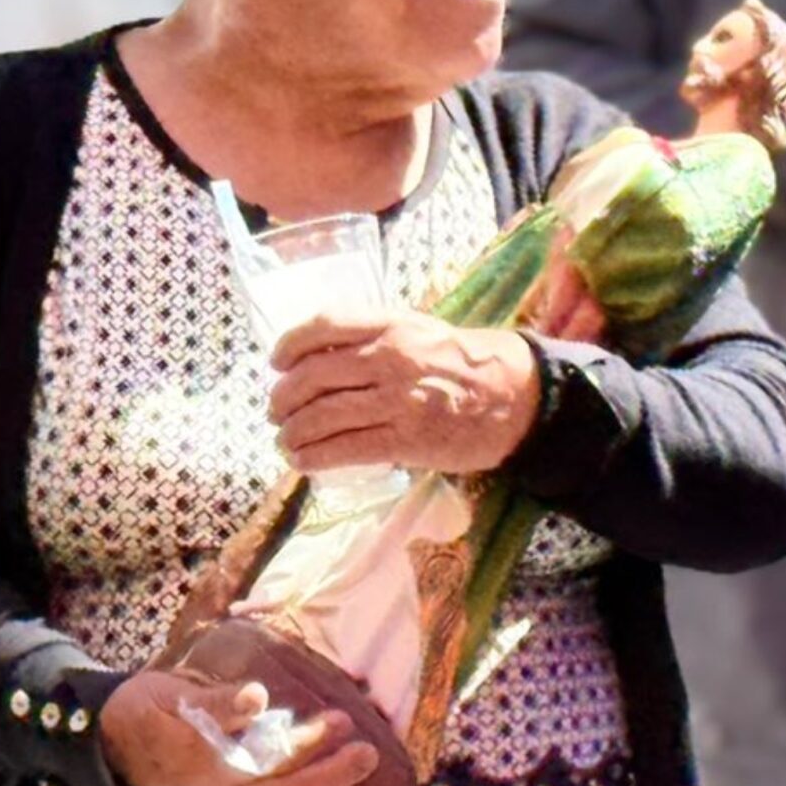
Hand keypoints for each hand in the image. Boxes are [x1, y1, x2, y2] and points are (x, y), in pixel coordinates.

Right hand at [100, 670, 377, 785]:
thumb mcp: (170, 698)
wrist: (101, 744)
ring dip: (310, 769)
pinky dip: (285, 776)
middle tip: (365, 749)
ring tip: (343, 740)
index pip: (274, 777)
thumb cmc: (137, 715)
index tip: (350, 739)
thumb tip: (257, 697)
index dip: (315, 758)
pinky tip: (307, 753)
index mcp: (202, 781)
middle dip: (325, 768)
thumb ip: (216, 703)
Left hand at [268, 310, 540, 474]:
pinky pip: (347, 448)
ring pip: (325, 415)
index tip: (276, 362)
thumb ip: (368, 334)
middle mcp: (390, 358)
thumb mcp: (413, 328)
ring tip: (285, 439)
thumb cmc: (453, 360)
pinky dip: (316, 456)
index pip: (324, 325)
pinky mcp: (407, 440)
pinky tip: (301, 460)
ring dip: (294, 431)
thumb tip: (310, 355)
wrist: (510, 395)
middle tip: (275, 410)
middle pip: (315, 376)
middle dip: (284, 397)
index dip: (290, 345)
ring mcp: (398, 401)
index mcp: (390, 324)